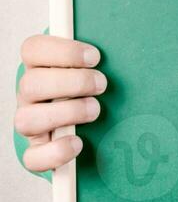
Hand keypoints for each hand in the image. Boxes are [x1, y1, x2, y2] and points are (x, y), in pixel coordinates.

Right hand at [14, 35, 106, 171]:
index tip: (95, 56)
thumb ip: (96, 57)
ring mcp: (30, 124)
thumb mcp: (94, 68)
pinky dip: (56, 152)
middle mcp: (29, 96)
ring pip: (27, 120)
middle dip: (72, 83)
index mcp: (39, 67)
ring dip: (66, 113)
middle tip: (102, 84)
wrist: (88, 128)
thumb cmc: (92, 89)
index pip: (33, 49)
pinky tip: (78, 143)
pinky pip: (33, 158)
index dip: (63, 50)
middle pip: (30, 84)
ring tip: (95, 110)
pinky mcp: (36, 152)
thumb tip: (126, 43)